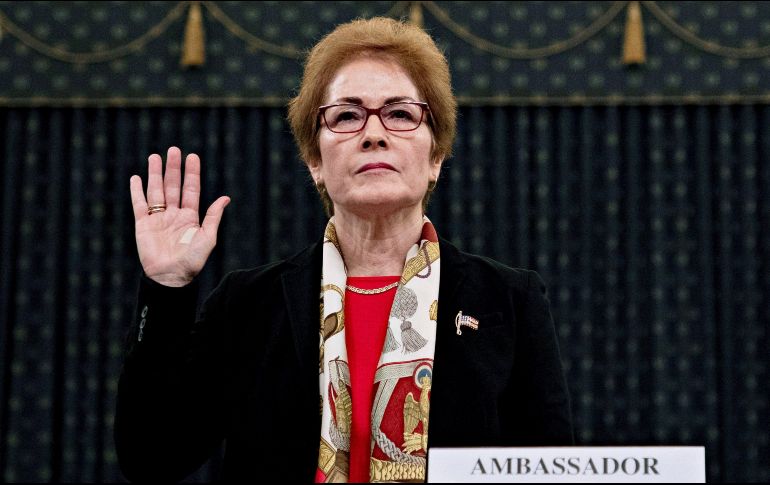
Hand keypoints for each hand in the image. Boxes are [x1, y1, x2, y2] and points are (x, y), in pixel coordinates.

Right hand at [129, 147, 229, 286]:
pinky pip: (139, 204)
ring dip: (155, 174)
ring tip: (155, 157)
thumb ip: (213, 216)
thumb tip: (225, 198)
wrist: (171, 277)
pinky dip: (137, 191)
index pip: (191, 190)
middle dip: (173, 168)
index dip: (192, 173)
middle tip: (173, 150)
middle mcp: (174, 215)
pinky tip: (137, 178)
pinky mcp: (143, 225)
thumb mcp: (207, 237)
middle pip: (173, 186)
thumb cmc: (192, 261)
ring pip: (156, 191)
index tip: (192, 156)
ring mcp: (158, 219)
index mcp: (190, 217)